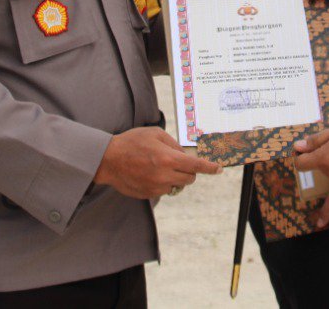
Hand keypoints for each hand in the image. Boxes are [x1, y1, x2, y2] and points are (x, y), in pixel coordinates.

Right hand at [92, 126, 220, 199]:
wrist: (109, 160)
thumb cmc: (132, 142)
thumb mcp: (155, 134)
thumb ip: (174, 144)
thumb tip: (184, 155)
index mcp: (168, 158)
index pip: (196, 166)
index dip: (210, 168)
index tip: (219, 169)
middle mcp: (164, 175)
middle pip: (190, 179)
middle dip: (189, 171)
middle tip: (178, 162)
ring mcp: (156, 187)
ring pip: (178, 186)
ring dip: (176, 178)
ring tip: (160, 167)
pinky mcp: (149, 195)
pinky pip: (164, 191)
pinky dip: (163, 183)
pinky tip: (150, 174)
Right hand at [303, 0, 328, 49]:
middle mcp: (321, 7)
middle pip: (303, 8)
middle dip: (301, 10)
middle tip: (303, 10)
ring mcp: (322, 22)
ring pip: (307, 23)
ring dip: (314, 23)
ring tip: (328, 21)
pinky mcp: (324, 36)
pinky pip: (315, 36)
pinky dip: (321, 33)